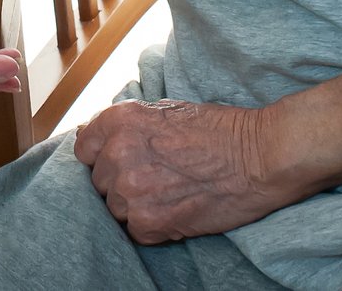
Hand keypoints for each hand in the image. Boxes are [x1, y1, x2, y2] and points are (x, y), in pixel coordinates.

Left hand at [74, 100, 292, 243]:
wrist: (258, 157)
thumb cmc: (219, 130)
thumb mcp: (166, 109)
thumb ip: (128, 126)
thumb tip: (97, 138)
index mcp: (120, 121)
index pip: (83, 148)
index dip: (100, 156)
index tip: (116, 161)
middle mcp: (118, 154)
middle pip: (99, 181)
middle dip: (120, 181)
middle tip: (155, 177)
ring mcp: (131, 191)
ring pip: (115, 209)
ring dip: (135, 206)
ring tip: (168, 193)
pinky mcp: (149, 223)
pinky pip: (134, 231)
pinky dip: (152, 226)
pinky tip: (175, 209)